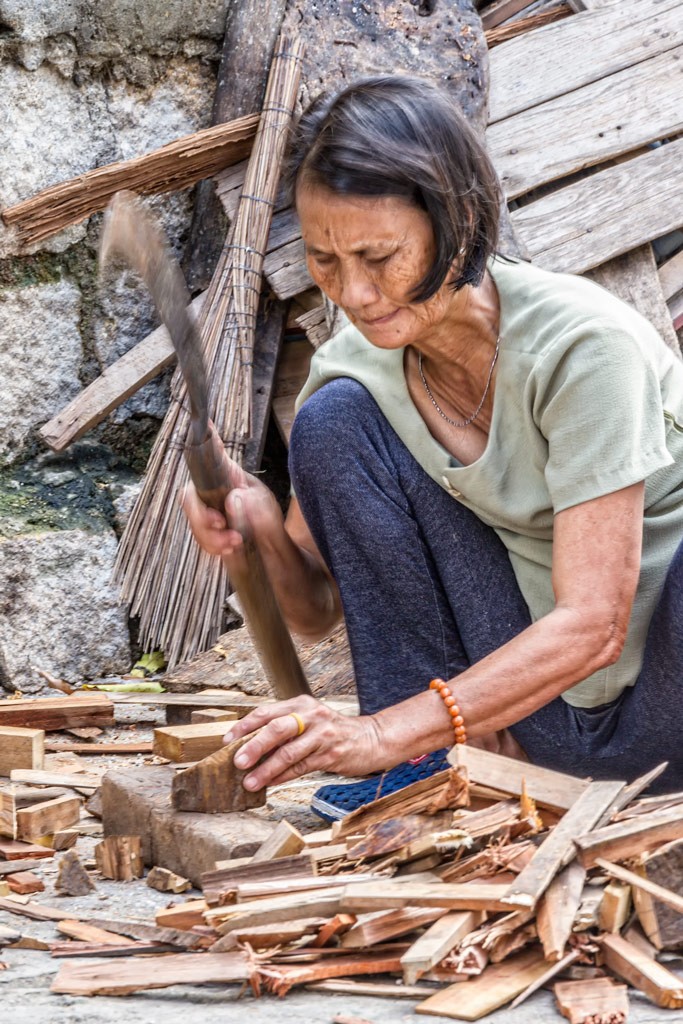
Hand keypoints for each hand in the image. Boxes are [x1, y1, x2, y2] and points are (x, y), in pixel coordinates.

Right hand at [180, 434, 283, 572]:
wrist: (279, 556)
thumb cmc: (273, 528)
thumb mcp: (269, 515)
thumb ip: (257, 510)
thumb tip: (233, 497)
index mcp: (233, 478)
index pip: (214, 455)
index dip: (206, 440)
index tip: (206, 425)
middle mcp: (218, 492)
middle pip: (191, 494)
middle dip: (200, 514)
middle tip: (221, 525)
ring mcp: (213, 512)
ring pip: (194, 519)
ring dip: (210, 535)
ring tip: (235, 543)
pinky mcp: (211, 532)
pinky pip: (200, 537)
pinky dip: (212, 545)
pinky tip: (229, 549)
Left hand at [223, 695, 387, 789]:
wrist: (371, 739)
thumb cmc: (333, 732)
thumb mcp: (309, 721)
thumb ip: (284, 728)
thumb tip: (249, 746)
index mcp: (301, 704)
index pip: (267, 712)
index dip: (245, 726)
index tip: (227, 740)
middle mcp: (311, 716)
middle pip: (277, 728)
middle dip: (254, 746)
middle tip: (237, 761)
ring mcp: (322, 735)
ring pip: (288, 753)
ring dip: (266, 769)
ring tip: (250, 782)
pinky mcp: (331, 755)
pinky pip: (301, 768)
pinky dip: (283, 777)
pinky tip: (271, 783)